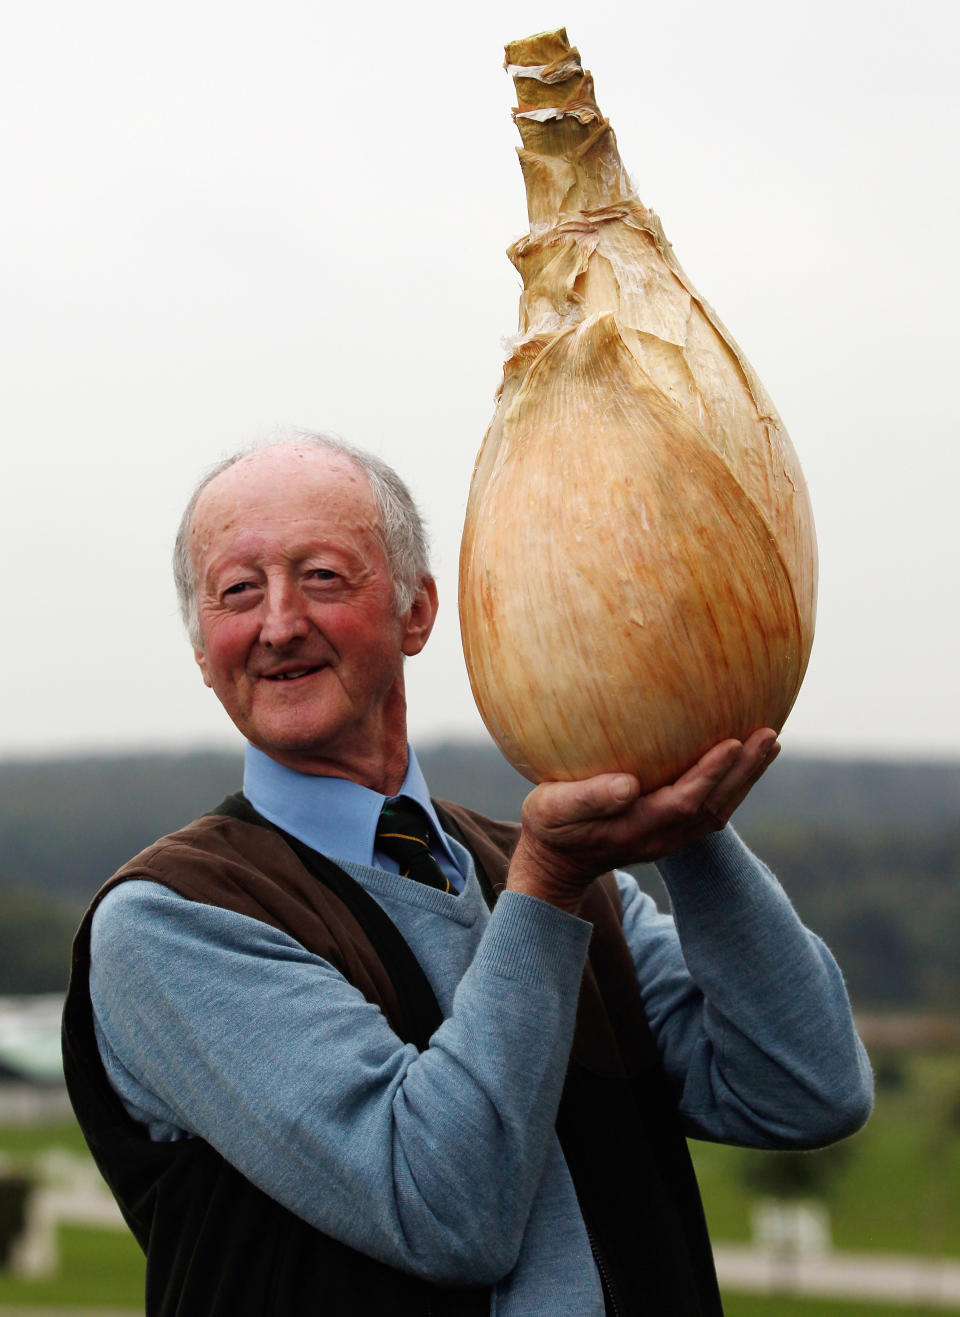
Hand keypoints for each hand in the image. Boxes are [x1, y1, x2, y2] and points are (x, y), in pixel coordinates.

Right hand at [506, 728, 779, 912]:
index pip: (684, 802)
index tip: (732, 742)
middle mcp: (660, 837)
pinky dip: (732, 785)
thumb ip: (587, 799)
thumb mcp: (551, 810)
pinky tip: (741, 759)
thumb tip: (628, 785)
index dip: (710, 774)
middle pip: (714, 808)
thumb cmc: (549, 826)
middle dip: (743, 773)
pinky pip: (710, 810)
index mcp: (634, 829)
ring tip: (769, 743)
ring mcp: (668, 838)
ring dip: (745, 778)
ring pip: (718, 811)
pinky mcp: (670, 832)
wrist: (555, 863)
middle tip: (769, 735)